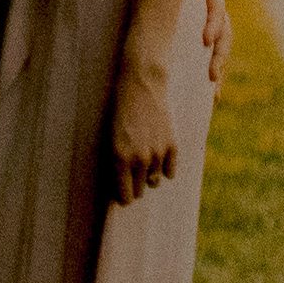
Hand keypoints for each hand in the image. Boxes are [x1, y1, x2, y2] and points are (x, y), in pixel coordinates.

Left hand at [112, 56, 179, 201]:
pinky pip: (171, 173)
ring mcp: (158, 154)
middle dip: (134, 185)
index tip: (122, 191)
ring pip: (154, 182)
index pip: (125, 196)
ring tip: (143, 158)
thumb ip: (116, 163)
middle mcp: (139, 159)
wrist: (142, 86)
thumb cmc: (120, 111)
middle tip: (131, 171)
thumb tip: (123, 186)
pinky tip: (158, 157)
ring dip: (148, 175)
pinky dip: (165, 168)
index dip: (123, 196)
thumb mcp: (111, 138)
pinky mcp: (172, 146)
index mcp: (119, 158)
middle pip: (139, 191)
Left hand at [198, 0, 231, 87]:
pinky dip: (212, 63)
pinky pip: (213, 42)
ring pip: (222, 40)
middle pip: (224, 29)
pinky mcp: (206, 17)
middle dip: (219, 54)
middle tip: (212, 77)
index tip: (207, 40)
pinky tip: (212, 88)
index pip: (216, 4)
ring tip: (214, 90)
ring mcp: (214, 8)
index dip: (213, 22)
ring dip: (218, 64)